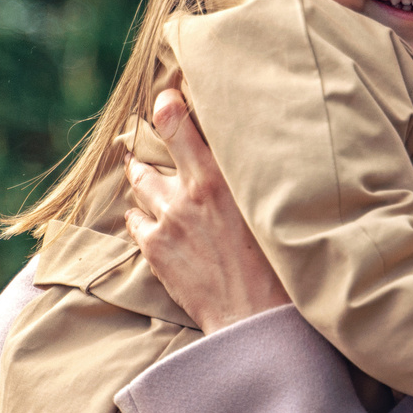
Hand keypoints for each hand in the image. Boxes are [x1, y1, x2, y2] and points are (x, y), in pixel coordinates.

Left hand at [125, 89, 291, 332]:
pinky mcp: (155, 248)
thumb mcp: (269, 207)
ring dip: (141, 176)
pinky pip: (135, 220)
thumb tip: (252, 155)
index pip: (179, 125)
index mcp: (220, 178)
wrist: (254, 315)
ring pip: (140, 184)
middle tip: (144, 130)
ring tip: (141, 170)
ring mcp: (167, 221)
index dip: (167, 105)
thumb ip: (252, 178)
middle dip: (146, 139)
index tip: (166, 96)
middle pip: (150, 152)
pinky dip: (139, 213)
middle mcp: (188, 194)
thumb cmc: (277, 264)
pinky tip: (147, 214)